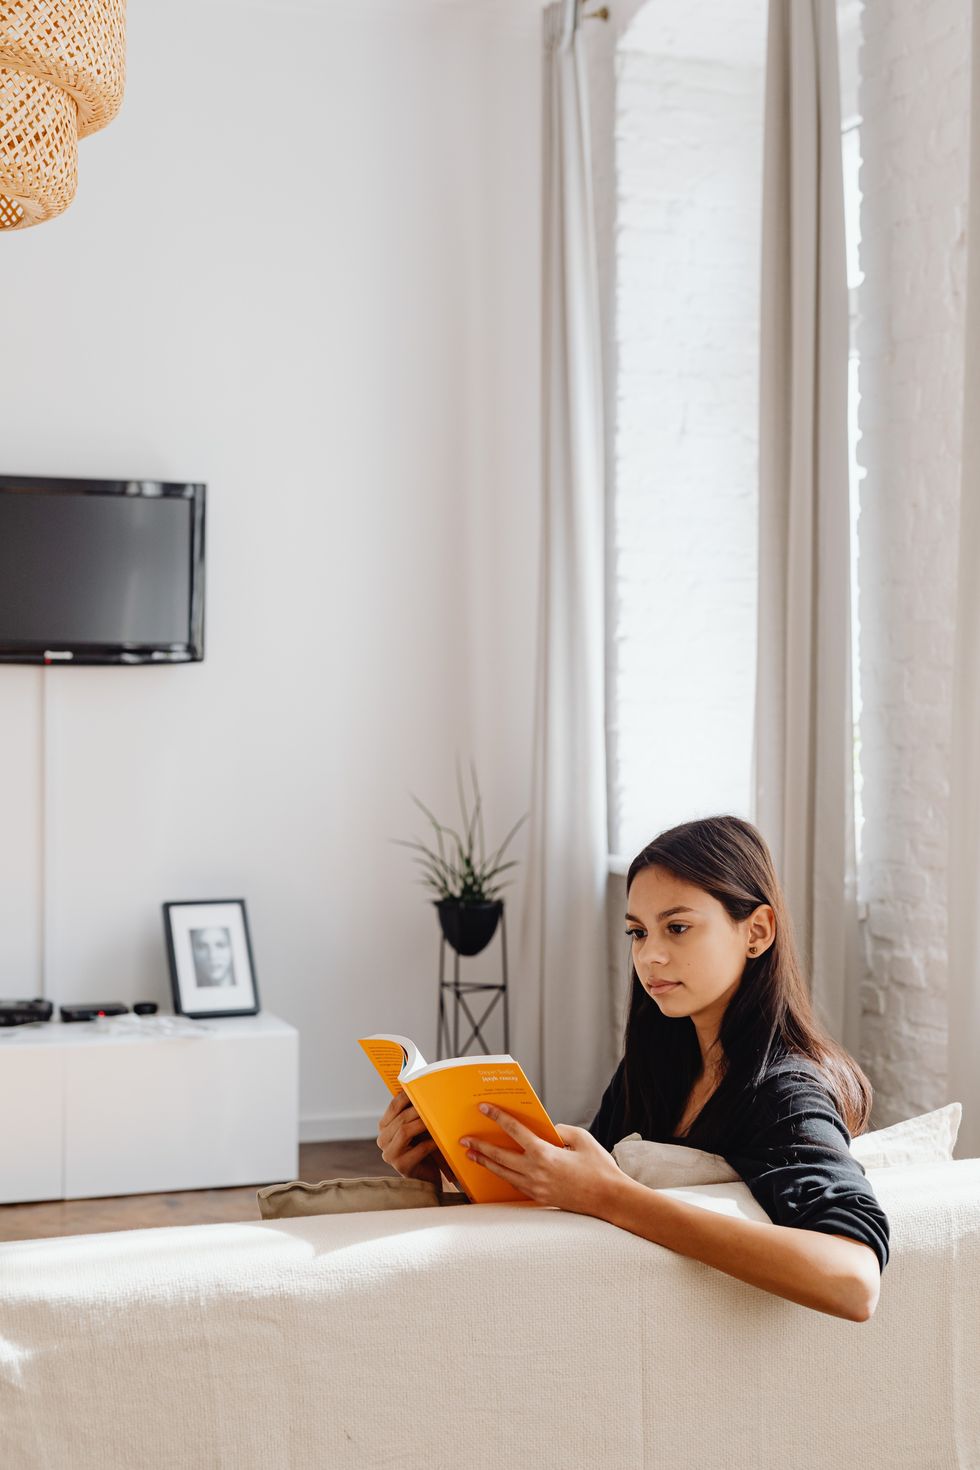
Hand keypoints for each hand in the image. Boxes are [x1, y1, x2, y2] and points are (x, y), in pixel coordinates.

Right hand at [376, 1090, 463, 1191]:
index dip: (407, 1096)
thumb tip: (426, 1091)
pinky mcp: (402, 1166)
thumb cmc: (423, 1150)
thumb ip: (414, 1115)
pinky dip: (431, 1142)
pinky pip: (418, 1149)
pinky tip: (440, 1139)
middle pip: (400, 1119)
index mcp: (384, 1128)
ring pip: (405, 1131)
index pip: (393, 1107)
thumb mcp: (416, 1130)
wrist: (426, 1178)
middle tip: (434, 1105)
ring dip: (423, 1123)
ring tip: (436, 1119)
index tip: (421, 1089)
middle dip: (418, 1110)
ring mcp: (390, 1155)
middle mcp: (382, 1141)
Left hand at [459, 1103, 624, 1214]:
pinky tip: (496, 1171)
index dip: (498, 1117)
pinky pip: (514, 1184)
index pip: (515, 1131)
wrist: (610, 1199)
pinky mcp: (540, 1197)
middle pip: (500, 1156)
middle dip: (480, 1146)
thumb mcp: (582, 1139)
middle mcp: (535, 1171)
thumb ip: (561, 1130)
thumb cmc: (599, 1167)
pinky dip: (502, 1176)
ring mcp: (536, 1187)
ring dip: (485, 1163)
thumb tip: (546, 1130)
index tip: (484, 1108)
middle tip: (464, 1139)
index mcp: (545, 1153)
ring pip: (503, 1173)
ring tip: (471, 1155)